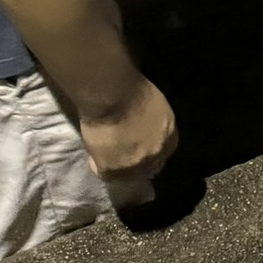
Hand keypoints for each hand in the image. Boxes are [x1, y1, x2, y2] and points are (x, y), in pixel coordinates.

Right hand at [79, 74, 177, 207]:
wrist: (111, 94)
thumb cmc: (131, 87)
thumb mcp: (153, 104)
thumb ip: (153, 121)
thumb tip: (144, 127)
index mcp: (170, 136)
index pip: (162, 153)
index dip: (148, 151)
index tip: (137, 146)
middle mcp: (157, 154)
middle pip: (148, 168)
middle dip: (136, 163)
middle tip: (120, 154)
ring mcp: (136, 166)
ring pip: (126, 175)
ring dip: (116, 166)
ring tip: (103, 155)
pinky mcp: (113, 171)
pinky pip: (105, 174)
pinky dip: (97, 165)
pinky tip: (92, 156)